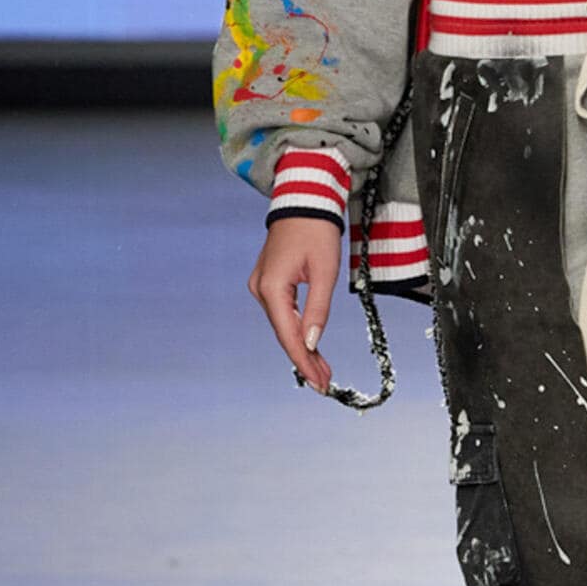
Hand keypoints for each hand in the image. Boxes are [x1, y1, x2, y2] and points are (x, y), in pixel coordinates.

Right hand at [248, 220, 341, 393]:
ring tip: (322, 370)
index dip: (304, 361)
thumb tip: (311, 343)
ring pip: (283, 325)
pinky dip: (297, 330)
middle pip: (284, 334)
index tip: (320, 383)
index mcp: (272, 288)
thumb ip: (318, 309)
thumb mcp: (325, 272)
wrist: (304, 202)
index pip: (289, 335)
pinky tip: (310, 346)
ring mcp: (261, 286)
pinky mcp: (268, 283)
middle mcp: (261, 290)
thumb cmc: (317, 232)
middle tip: (324, 383)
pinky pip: (282, 313)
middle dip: (305, 359)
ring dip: (302, 347)